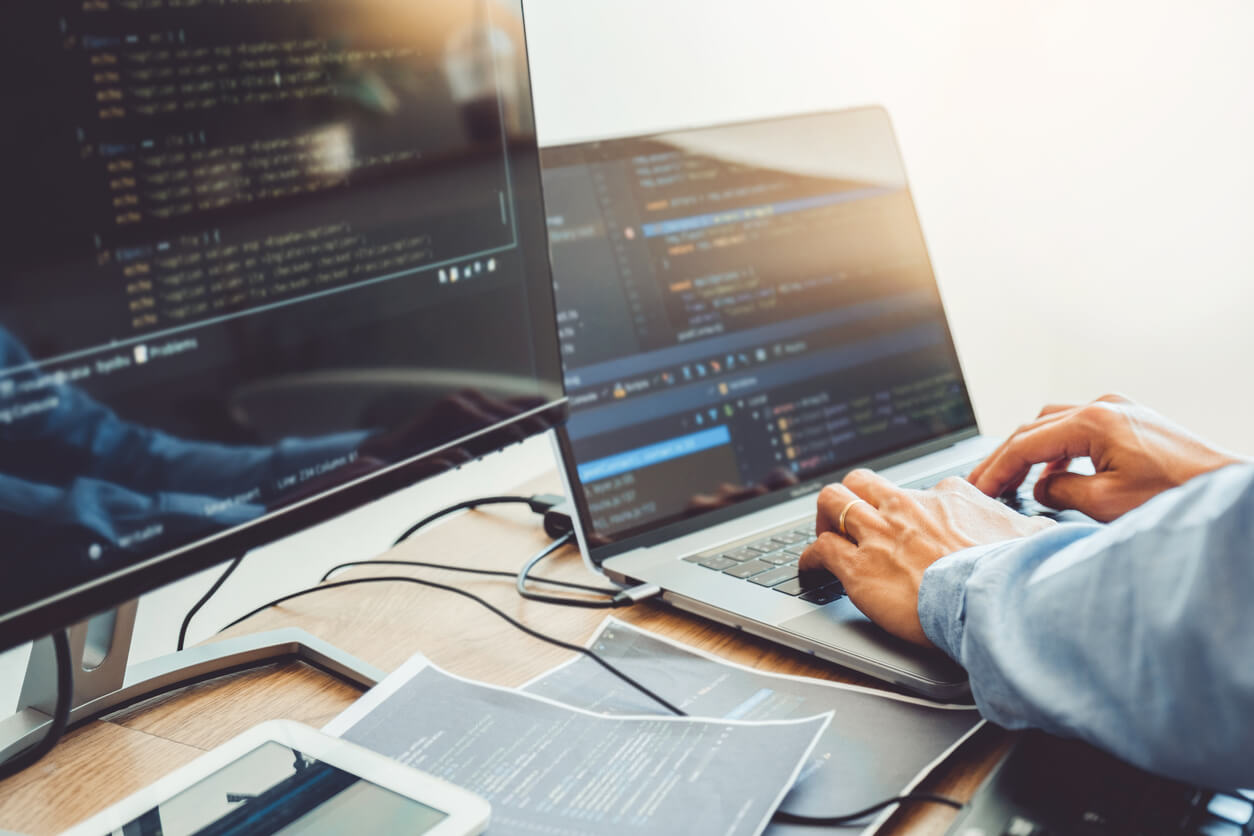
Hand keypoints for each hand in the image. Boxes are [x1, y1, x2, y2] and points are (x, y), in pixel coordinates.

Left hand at [799, 469, 1053, 646]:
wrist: (996, 602)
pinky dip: (811, 559)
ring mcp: (879, 534)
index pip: (920, 490)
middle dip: (853, 497)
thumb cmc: (1018, 573)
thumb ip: (1035, 532)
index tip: (911, 527)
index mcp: (950, 496)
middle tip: (853, 520)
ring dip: (826, 519)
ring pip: (833, 502)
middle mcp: (908, 507)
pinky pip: (820, 549)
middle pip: (863, 482)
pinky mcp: (859, 566)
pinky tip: (812, 571)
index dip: (911, 509)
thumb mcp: (1037, 540)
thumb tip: (1050, 535)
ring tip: (826, 536)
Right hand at [968, 394, 1243, 521]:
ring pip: (1055, 424)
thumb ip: (1060, 491)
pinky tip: (1057, 478)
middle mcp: (1106, 406)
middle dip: (1006, 457)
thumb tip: (1041, 488)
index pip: (1025, 442)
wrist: (1227, 493)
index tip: (977, 490)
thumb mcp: (1104, 503)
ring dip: (1032, 452)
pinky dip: (1060, 452)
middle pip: (1035, 427)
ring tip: (1015, 482)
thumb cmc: (1178, 497)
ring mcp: (1121, 411)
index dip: (996, 469)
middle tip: (984, 484)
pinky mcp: (1133, 422)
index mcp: (1094, 420)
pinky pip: (1080, 430)